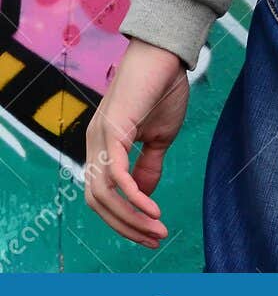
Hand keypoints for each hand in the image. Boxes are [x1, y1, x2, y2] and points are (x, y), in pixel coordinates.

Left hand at [84, 39, 188, 248]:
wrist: (165, 55)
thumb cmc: (162, 89)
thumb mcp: (160, 137)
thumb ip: (149, 165)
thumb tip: (144, 195)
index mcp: (103, 148)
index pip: (103, 196)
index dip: (124, 219)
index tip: (151, 234)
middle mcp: (94, 146)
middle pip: (98, 202)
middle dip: (126, 226)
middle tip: (154, 240)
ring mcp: (99, 139)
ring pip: (104, 194)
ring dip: (131, 218)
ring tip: (158, 229)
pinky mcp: (112, 132)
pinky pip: (116, 175)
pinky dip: (133, 197)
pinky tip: (152, 209)